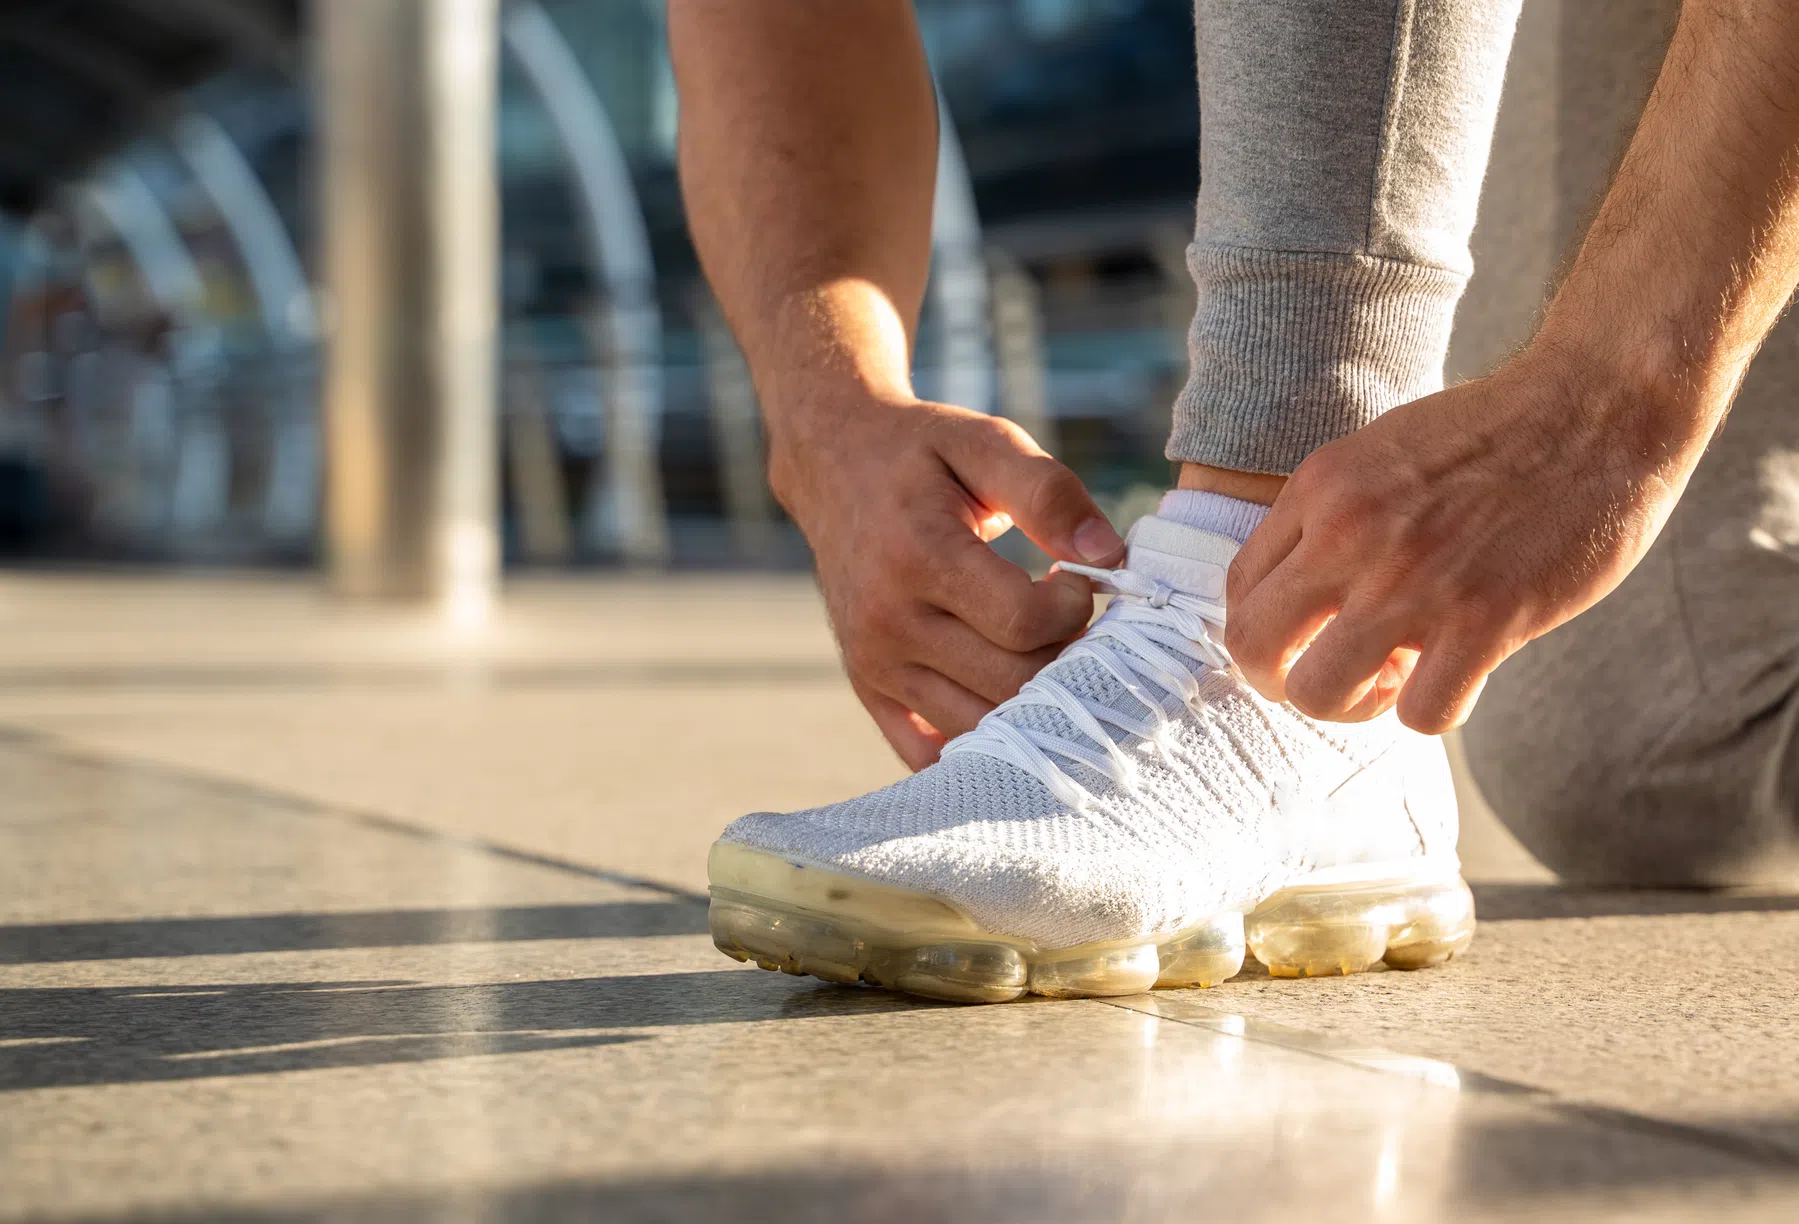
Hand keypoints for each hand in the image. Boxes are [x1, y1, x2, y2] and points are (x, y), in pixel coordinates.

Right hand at [770, 393, 1123, 767]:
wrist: (832, 465)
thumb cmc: (921, 453)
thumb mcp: (985, 443)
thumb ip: (1049, 492)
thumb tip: (1109, 555)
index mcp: (917, 555)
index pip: (1023, 621)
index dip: (1074, 606)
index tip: (1076, 576)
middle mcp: (887, 621)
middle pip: (1012, 683)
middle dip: (1064, 656)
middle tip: (1071, 619)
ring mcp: (874, 664)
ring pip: (984, 728)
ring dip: (1035, 700)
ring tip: (1043, 647)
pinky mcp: (869, 689)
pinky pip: (933, 754)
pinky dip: (982, 743)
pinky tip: (1008, 696)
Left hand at [1224, 347, 1697, 733]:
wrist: (1598, 406)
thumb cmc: (1493, 435)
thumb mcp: (1379, 453)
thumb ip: (1332, 516)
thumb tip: (1304, 592)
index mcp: (1319, 490)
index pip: (1239, 591)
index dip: (1268, 633)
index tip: (1311, 636)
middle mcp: (1349, 535)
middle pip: (1254, 651)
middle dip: (1285, 681)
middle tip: (1339, 672)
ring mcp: (1413, 581)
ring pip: (1320, 694)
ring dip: (1353, 706)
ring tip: (1397, 677)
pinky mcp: (1485, 619)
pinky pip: (1422, 714)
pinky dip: (1433, 710)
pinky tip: (1458, 674)